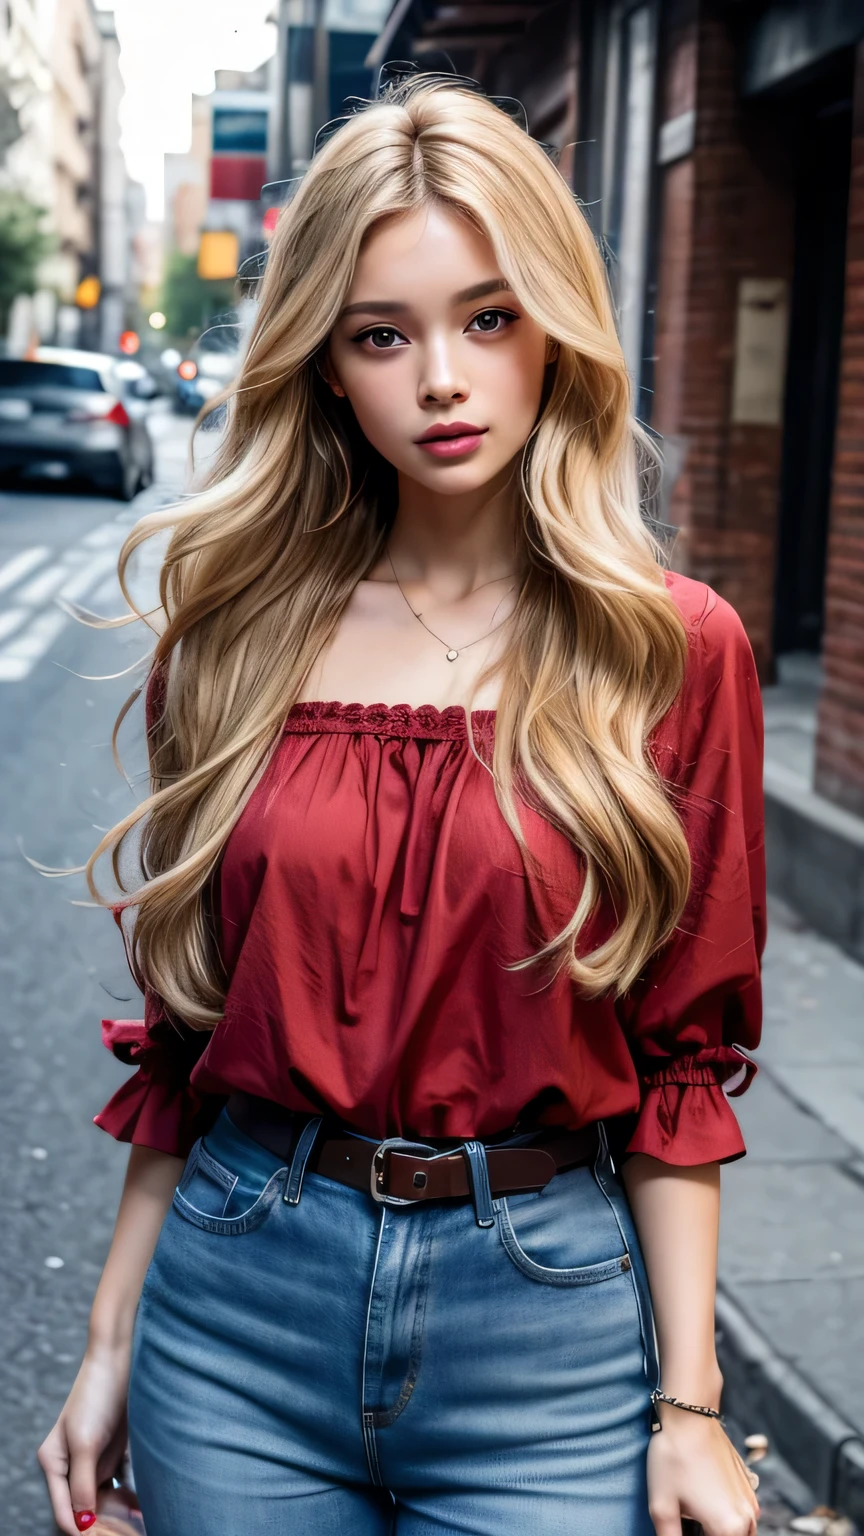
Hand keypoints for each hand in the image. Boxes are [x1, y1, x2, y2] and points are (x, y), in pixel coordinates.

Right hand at [37, 1339, 131, 1534]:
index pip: (65, 1511)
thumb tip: (82, 1523)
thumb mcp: (86, 1442)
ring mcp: (92, 1461)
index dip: (83, 1530)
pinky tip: (145, 1506)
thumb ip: (82, 1483)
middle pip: (85, 1509)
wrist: (121, 1360)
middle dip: (105, 1523)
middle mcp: (70, 1466)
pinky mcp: (113, 1454)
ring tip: (140, 1521)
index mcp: (54, 1464)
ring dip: (120, 1514)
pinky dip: (131, 1498)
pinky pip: (120, 1486)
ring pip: (104, 1500)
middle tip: (130, 1531)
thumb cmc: (96, 1395)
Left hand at [647, 1408, 760, 1535]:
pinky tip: (704, 1505)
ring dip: (721, 1532)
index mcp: (729, 1529)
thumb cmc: (673, 1458)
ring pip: (741, 1534)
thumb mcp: (662, 1507)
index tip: (683, 1528)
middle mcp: (747, 1518)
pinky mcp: (748, 1486)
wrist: (690, 1414)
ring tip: (697, 1521)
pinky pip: (743, 1517)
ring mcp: (750, 1501)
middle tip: (688, 1526)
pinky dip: (728, 1520)